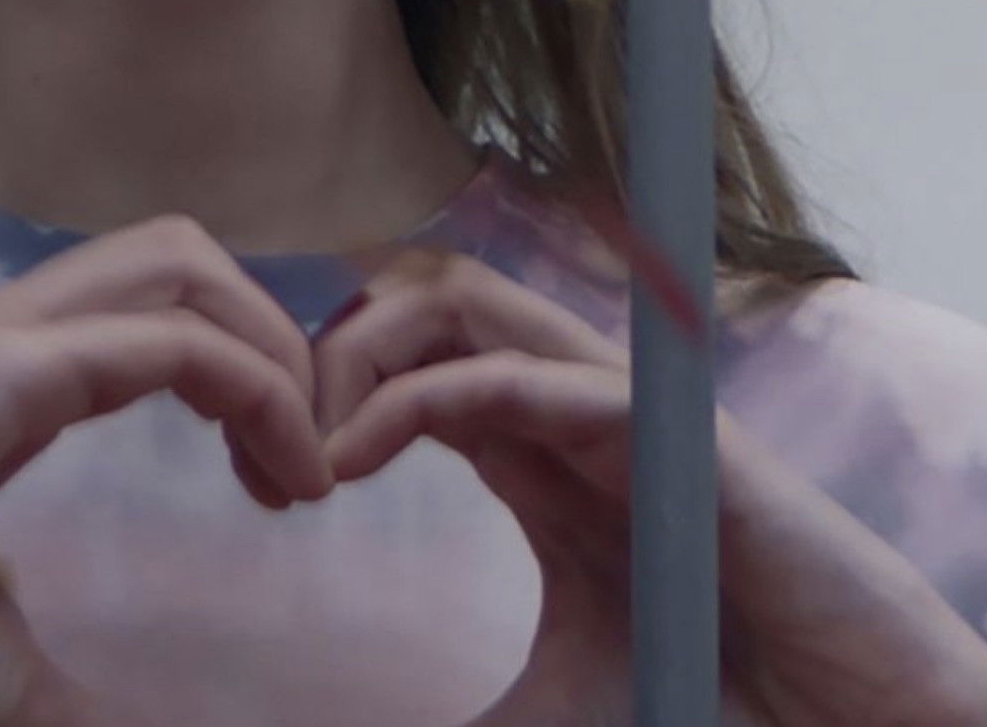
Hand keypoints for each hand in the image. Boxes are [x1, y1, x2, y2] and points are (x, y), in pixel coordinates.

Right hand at [0, 214, 339, 726]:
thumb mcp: (3, 668)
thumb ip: (81, 689)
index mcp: (9, 379)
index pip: (159, 311)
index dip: (251, 373)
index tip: (295, 486)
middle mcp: (5, 335)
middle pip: (180, 257)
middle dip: (278, 331)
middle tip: (318, 457)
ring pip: (179, 262)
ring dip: (273, 344)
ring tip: (309, 460)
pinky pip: (166, 342)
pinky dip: (253, 386)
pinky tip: (285, 469)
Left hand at [311, 250, 986, 726]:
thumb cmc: (721, 711)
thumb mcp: (548, 713)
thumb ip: (459, 718)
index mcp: (546, 452)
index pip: (414, 358)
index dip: (324, 396)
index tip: (265, 491)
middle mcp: (580, 408)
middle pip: (426, 302)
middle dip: (329, 352)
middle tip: (269, 457)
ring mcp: (631, 412)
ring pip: (468, 301)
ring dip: (364, 354)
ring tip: (311, 450)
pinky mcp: (675, 439)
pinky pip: (530, 375)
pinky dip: (428, 398)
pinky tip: (360, 460)